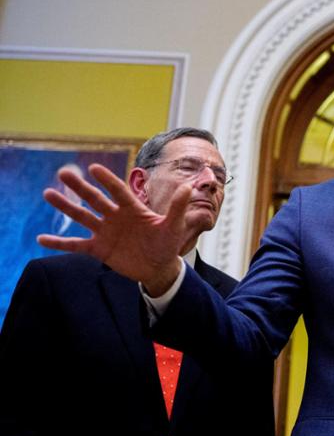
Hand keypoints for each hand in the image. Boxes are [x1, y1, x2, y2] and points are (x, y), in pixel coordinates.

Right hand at [38, 164, 188, 294]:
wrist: (159, 267)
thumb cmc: (167, 244)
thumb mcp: (174, 226)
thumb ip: (178, 207)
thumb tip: (189, 186)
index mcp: (132, 209)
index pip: (118, 191)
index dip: (107, 181)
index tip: (94, 168)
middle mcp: (115, 217)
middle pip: (95, 199)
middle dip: (80, 187)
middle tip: (63, 173)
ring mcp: (105, 232)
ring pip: (82, 217)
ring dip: (66, 207)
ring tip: (48, 194)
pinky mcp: (99, 249)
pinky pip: (75, 245)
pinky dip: (59, 243)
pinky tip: (41, 238)